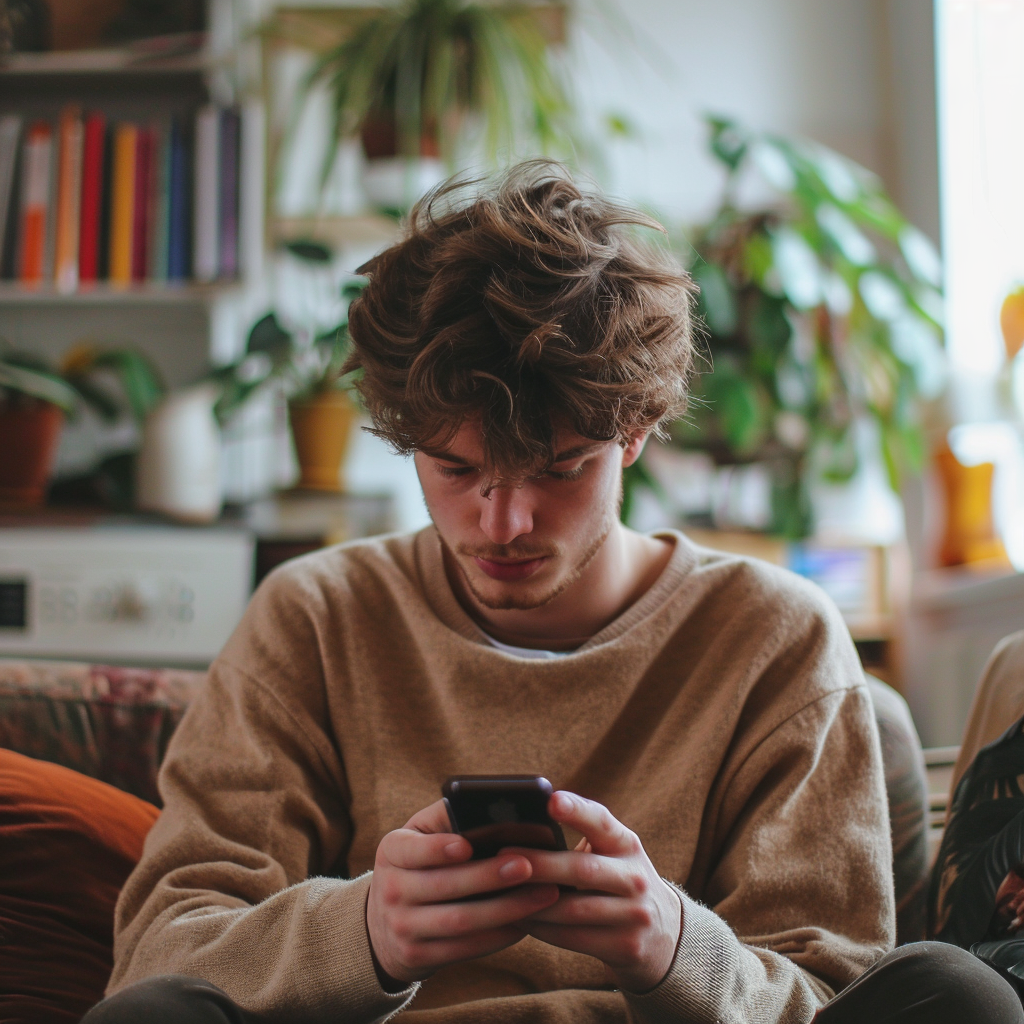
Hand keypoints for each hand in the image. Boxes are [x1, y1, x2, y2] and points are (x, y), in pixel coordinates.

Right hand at [366, 799, 560, 985]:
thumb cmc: (420, 863)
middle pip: (444, 885)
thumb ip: (449, 819)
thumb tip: (495, 804)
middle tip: (528, 865)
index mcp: (392, 851)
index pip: (412, 849)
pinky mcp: (418, 956)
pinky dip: (499, 935)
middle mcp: (390, 890)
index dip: (438, 849)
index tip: (467, 845)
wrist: (385, 924)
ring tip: (543, 894)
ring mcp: (402, 927)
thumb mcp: (421, 836)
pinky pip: (465, 948)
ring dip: (505, 909)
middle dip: (489, 877)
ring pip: (459, 921)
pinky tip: (526, 921)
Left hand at [512, 792, 681, 992]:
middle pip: (582, 869)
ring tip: (500, 892)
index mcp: (627, 844)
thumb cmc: (617, 879)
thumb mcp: (612, 853)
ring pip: (574, 909)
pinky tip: (519, 919)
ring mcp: (635, 915)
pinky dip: (541, 929)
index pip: (603, 822)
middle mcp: (636, 877)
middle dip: (539, 864)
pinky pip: (573, 939)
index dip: (577, 810)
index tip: (551, 800)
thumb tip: (522, 828)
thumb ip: (581, 837)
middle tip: (501, 857)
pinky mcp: (626, 947)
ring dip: (532, 902)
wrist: (662, 933)